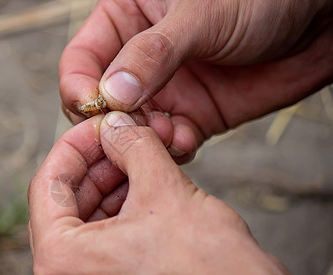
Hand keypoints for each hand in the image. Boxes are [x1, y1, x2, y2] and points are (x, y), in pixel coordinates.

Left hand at [28, 112, 312, 274]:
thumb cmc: (210, 269)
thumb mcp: (165, 189)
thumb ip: (132, 146)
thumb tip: (116, 125)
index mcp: (61, 260)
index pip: (48, 182)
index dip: (76, 144)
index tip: (101, 124)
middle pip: (64, 201)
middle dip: (97, 162)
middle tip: (123, 137)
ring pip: (85, 218)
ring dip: (111, 183)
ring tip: (139, 158)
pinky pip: (102, 238)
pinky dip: (120, 208)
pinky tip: (144, 185)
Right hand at [59, 0, 332, 162]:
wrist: (316, 23)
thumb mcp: (200, 14)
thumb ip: (153, 53)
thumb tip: (111, 95)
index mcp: (127, 20)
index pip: (81, 59)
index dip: (78, 85)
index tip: (91, 106)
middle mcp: (138, 59)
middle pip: (102, 101)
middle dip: (111, 121)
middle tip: (129, 130)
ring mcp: (165, 90)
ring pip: (132, 126)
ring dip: (141, 138)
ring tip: (165, 133)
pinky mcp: (191, 115)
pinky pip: (166, 140)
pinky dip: (169, 147)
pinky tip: (184, 139)